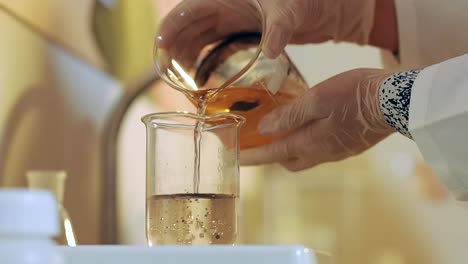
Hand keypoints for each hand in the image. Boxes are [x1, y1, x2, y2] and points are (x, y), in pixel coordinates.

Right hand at [157, 0, 376, 60]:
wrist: (333, 7)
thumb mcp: (291, 8)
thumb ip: (279, 27)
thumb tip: (269, 51)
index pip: (188, 10)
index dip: (170, 29)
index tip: (161, 51)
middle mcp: (226, 8)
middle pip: (190, 29)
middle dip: (177, 51)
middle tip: (172, 77)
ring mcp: (236, 22)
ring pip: (202, 41)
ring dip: (191, 60)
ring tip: (186, 84)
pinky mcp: (247, 36)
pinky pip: (219, 49)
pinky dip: (210, 63)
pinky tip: (208, 81)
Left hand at [240, 69, 394, 170]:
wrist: (397, 101)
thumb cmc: (356, 95)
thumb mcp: (317, 99)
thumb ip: (290, 116)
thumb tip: (264, 129)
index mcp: (310, 143)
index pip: (272, 154)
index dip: (252, 156)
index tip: (235, 157)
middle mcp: (322, 153)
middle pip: (287, 160)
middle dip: (269, 155)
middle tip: (256, 143)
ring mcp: (337, 152)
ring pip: (305, 156)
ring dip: (288, 149)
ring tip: (279, 133)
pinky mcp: (350, 146)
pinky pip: (320, 150)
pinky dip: (306, 142)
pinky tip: (308, 128)